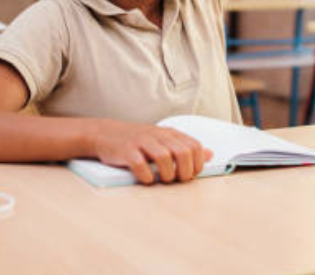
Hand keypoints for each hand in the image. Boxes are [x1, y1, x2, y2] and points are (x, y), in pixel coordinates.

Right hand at [91, 121, 211, 184]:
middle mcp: (158, 135)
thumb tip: (210, 154)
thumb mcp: (164, 139)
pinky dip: (146, 176)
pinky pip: (140, 164)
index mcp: (169, 133)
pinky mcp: (126, 151)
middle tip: (177, 179)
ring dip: (167, 175)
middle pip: (182, 152)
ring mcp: (141, 142)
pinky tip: (146, 179)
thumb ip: (186, 146)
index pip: (194, 146)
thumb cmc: (138, 141)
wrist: (104, 133)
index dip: (197, 163)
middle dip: (184, 171)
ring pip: (164, 158)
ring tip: (163, 180)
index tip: (190, 174)